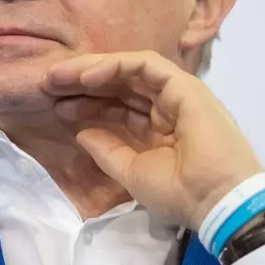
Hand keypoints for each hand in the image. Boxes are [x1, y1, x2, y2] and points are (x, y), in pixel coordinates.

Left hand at [42, 50, 263, 230]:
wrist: (216, 199)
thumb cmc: (179, 193)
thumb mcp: (131, 173)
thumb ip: (107, 151)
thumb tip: (82, 132)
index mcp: (157, 131)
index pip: (117, 109)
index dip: (86, 105)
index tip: (55, 105)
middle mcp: (165, 109)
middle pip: (119, 87)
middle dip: (82, 83)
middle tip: (48, 84)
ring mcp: (176, 94)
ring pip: (128, 72)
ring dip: (92, 71)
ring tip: (60, 76)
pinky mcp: (183, 84)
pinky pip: (145, 65)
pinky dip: (115, 65)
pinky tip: (87, 76)